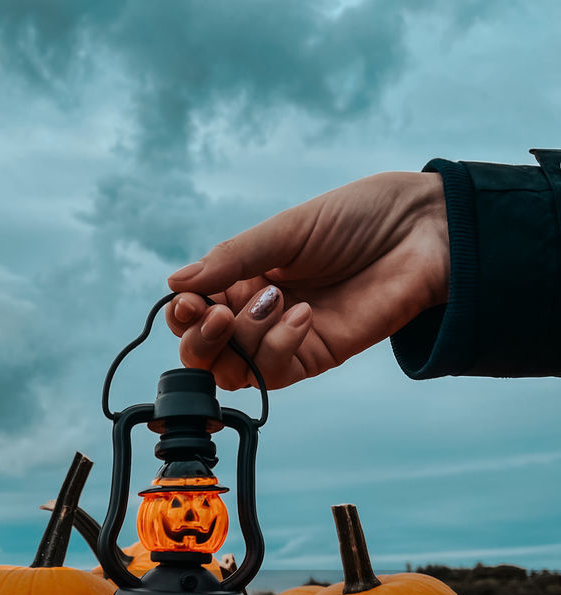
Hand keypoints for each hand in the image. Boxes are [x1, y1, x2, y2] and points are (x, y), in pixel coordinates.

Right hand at [166, 171, 448, 389]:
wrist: (423, 233)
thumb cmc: (359, 218)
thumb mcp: (287, 229)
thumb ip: (231, 259)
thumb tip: (175, 283)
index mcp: (244, 276)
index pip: (195, 310)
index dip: (185, 313)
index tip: (189, 302)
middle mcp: (257, 312)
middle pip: (205, 351)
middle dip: (201, 340)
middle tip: (217, 315)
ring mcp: (283, 338)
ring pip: (234, 369)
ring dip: (241, 340)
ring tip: (275, 300)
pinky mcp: (314, 356)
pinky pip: (275, 372)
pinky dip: (277, 348)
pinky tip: (302, 315)